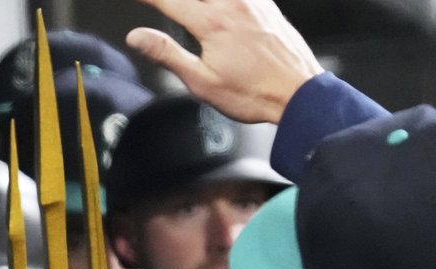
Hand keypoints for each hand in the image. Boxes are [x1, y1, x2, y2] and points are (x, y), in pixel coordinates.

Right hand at [125, 0, 322, 124]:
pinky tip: (217, 5)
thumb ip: (167, 54)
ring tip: (188, 5)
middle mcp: (233, 4)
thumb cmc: (252, 92)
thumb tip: (137, 37)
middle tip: (162, 2)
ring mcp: (252, 1)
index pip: (169, 0)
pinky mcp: (266, 4)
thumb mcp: (201, 81)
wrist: (298, 92)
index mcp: (212, 23)